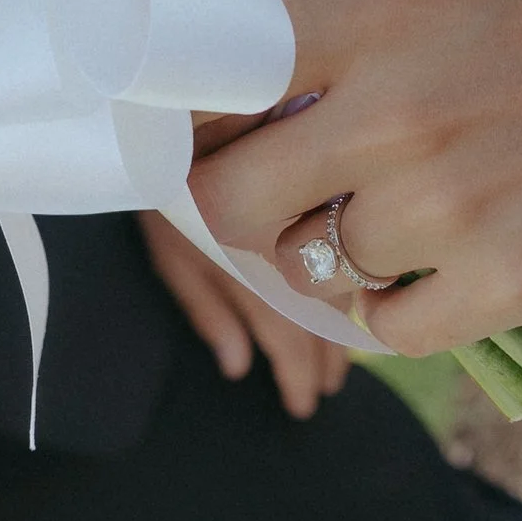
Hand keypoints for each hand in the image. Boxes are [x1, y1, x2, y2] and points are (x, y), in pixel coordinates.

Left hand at [140, 207, 348, 417]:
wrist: (184, 115)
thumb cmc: (166, 190)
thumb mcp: (172, 253)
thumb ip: (208, 310)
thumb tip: (239, 367)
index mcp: (254, 271)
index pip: (289, 338)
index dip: (298, 376)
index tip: (303, 404)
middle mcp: (294, 250)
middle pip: (323, 315)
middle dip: (327, 357)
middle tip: (328, 387)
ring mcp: (313, 219)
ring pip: (344, 280)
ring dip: (342, 325)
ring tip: (339, 359)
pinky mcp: (325, 189)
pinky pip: (348, 244)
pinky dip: (352, 278)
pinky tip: (355, 293)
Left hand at [189, 0, 521, 358]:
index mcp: (378, 9)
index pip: (217, 75)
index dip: (199, 102)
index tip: (218, 110)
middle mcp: (397, 115)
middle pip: (232, 199)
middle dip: (236, 197)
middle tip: (270, 186)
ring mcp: (451, 212)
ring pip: (313, 265)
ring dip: (326, 249)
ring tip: (363, 219)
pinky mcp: (509, 286)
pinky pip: (389, 329)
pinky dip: (388, 308)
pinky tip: (417, 271)